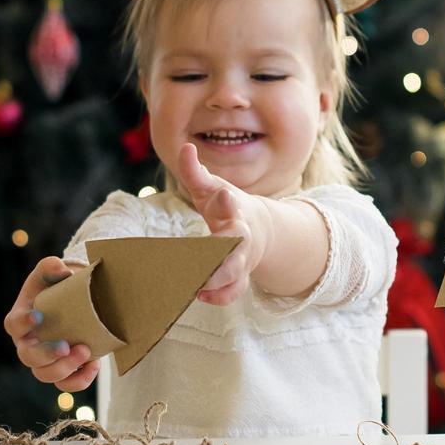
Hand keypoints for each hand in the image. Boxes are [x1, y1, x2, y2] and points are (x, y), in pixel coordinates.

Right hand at [4, 256, 100, 391]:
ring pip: (45, 376)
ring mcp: (43, 360)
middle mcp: (27, 343)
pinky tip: (94, 365)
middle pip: (28, 357)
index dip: (23, 323)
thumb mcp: (51, 271)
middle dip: (47, 355)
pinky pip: (66, 385)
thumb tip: (61, 270)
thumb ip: (51, 266)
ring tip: (85, 352)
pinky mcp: (62, 370)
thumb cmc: (54, 286)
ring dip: (64, 369)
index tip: (38, 316)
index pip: (13, 325)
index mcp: (20, 319)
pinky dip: (80, 380)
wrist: (71, 302)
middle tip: (66, 346)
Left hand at [176, 143, 268, 305]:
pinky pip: (234, 291)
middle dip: (222, 250)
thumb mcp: (211, 187)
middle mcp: (241, 235)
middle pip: (236, 244)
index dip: (226, 201)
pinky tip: (200, 296)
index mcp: (233, 209)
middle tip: (203, 257)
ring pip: (235, 273)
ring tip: (195, 286)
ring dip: (217, 280)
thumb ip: (195, 171)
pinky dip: (220, 297)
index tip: (224, 195)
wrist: (259, 229)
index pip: (231, 204)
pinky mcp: (240, 275)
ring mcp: (242, 258)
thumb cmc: (226, 206)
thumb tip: (185, 148)